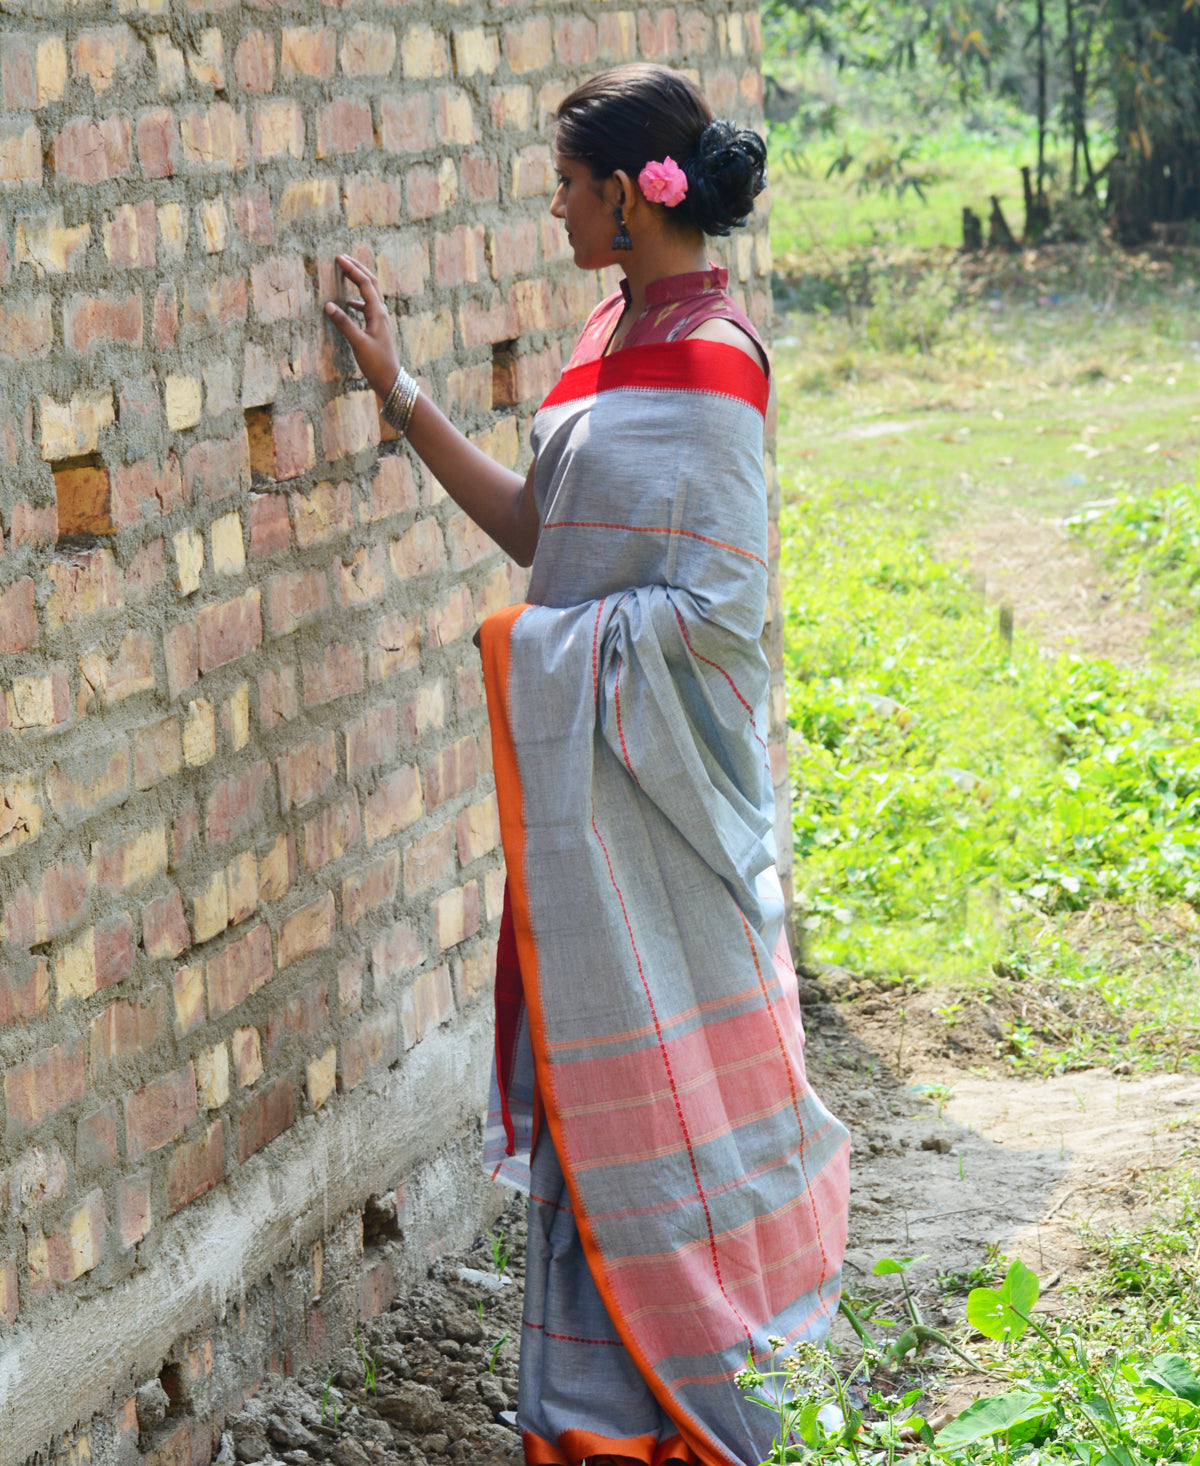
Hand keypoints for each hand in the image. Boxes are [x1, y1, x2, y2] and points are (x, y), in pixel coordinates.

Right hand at [324, 254, 400, 398]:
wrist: (390, 380)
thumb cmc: (376, 363)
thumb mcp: (358, 343)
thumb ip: (343, 323)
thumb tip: (328, 305)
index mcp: (377, 313)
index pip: (365, 283)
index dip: (352, 269)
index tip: (339, 258)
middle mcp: (381, 313)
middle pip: (371, 283)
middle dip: (357, 269)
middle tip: (343, 258)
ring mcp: (381, 320)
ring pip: (370, 294)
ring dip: (359, 281)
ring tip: (346, 273)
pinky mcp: (378, 328)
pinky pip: (368, 307)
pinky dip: (358, 300)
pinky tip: (349, 304)